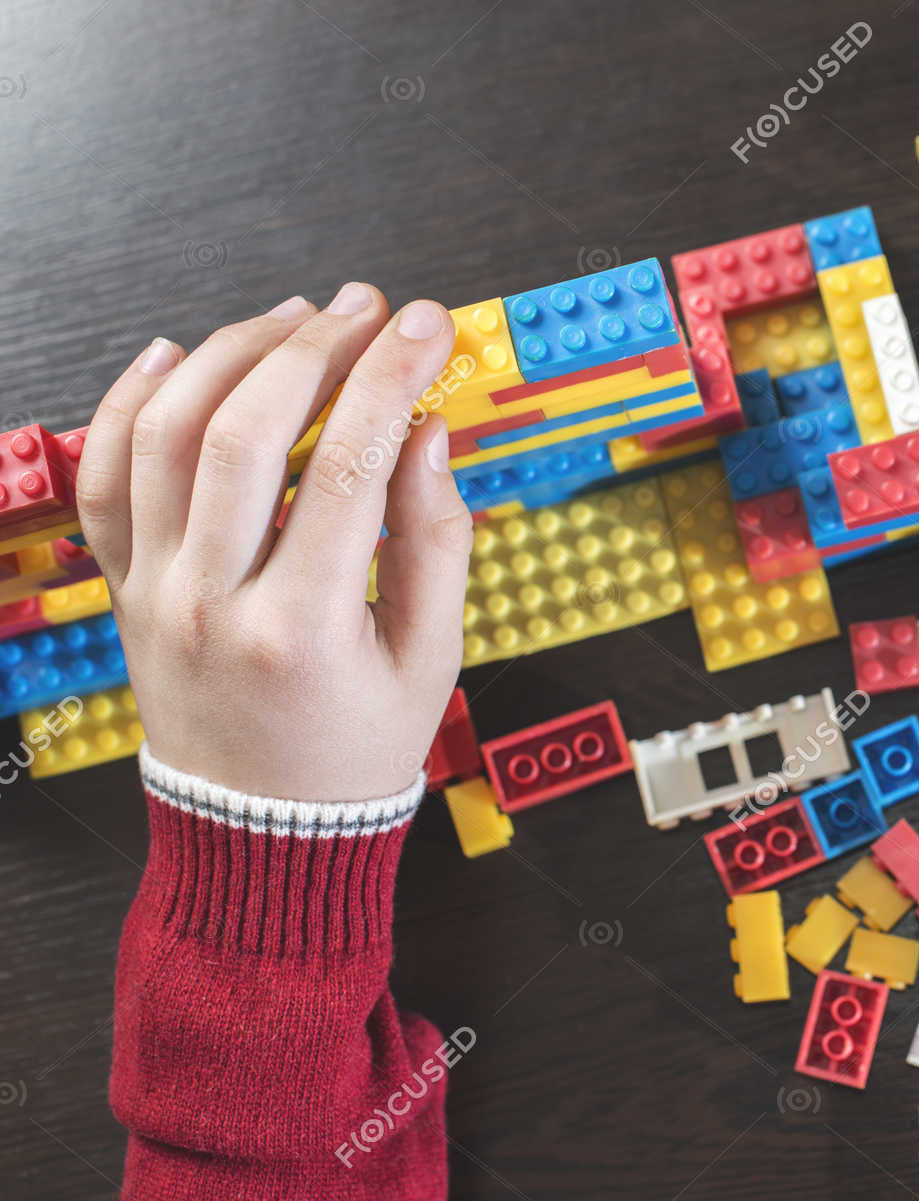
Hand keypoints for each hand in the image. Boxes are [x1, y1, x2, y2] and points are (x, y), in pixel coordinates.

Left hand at [77, 284, 472, 801]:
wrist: (263, 835)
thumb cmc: (355, 751)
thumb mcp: (429, 660)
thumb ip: (437, 541)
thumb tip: (427, 430)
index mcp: (303, 628)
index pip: (352, 464)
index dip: (392, 377)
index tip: (424, 325)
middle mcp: (212, 602)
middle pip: (249, 431)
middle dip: (315, 349)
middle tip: (364, 306)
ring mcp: (155, 593)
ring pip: (167, 435)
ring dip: (230, 356)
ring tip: (291, 319)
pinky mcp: (126, 589)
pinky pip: (104, 477)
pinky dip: (128, 403)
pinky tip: (174, 353)